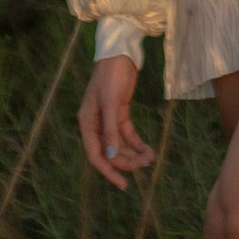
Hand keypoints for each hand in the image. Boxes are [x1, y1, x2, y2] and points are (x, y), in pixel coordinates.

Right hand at [78, 54, 154, 189]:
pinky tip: (148, 149)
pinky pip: (127, 135)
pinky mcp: (120, 114)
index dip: (109, 172)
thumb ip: (111, 130)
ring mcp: (108, 120)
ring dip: (134, 153)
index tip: (124, 185)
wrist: (121, 53)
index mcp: (87, 123)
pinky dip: (137, 143)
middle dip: (127, 161)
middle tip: (147, 163)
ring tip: (151, 156)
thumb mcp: (111, 103)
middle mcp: (96, 124)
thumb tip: (112, 156)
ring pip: (120, 145)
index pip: (96, 155)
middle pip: (110, 152)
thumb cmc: (111, 75)